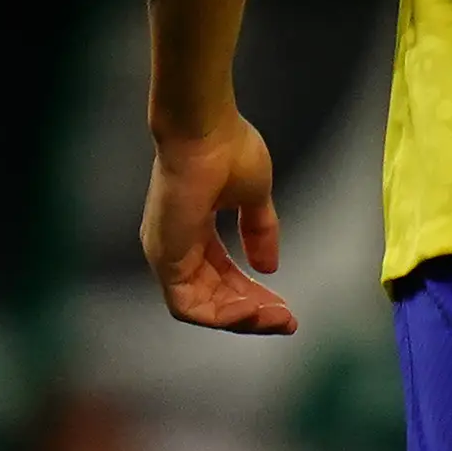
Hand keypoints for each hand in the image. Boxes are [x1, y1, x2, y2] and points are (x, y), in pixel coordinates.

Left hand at [141, 111, 297, 333]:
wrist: (204, 130)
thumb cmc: (227, 150)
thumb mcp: (254, 197)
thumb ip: (260, 232)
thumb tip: (269, 265)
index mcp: (193, 232)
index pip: (222, 277)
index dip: (253, 294)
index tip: (285, 305)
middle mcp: (176, 248)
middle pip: (214, 298)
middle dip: (252, 312)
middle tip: (286, 320)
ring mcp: (167, 255)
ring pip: (201, 308)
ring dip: (239, 318)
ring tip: (275, 317)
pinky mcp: (165, 259)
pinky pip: (188, 305)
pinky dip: (219, 314)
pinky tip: (250, 309)